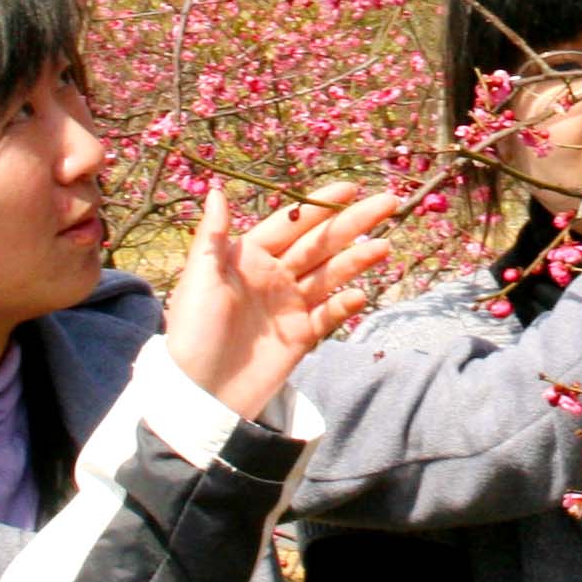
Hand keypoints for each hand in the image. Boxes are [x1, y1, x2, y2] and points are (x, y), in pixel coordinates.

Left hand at [164, 178, 398, 418]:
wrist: (201, 394)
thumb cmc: (193, 333)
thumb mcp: (198, 280)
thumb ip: (213, 237)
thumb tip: (218, 191)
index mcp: (249, 258)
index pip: (292, 223)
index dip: (320, 205)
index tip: (350, 187)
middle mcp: (274, 277)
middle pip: (320, 244)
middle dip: (353, 224)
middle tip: (388, 203)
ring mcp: (289, 307)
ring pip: (330, 276)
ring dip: (357, 260)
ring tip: (384, 246)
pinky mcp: (300, 337)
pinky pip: (328, 315)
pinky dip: (344, 305)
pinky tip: (359, 295)